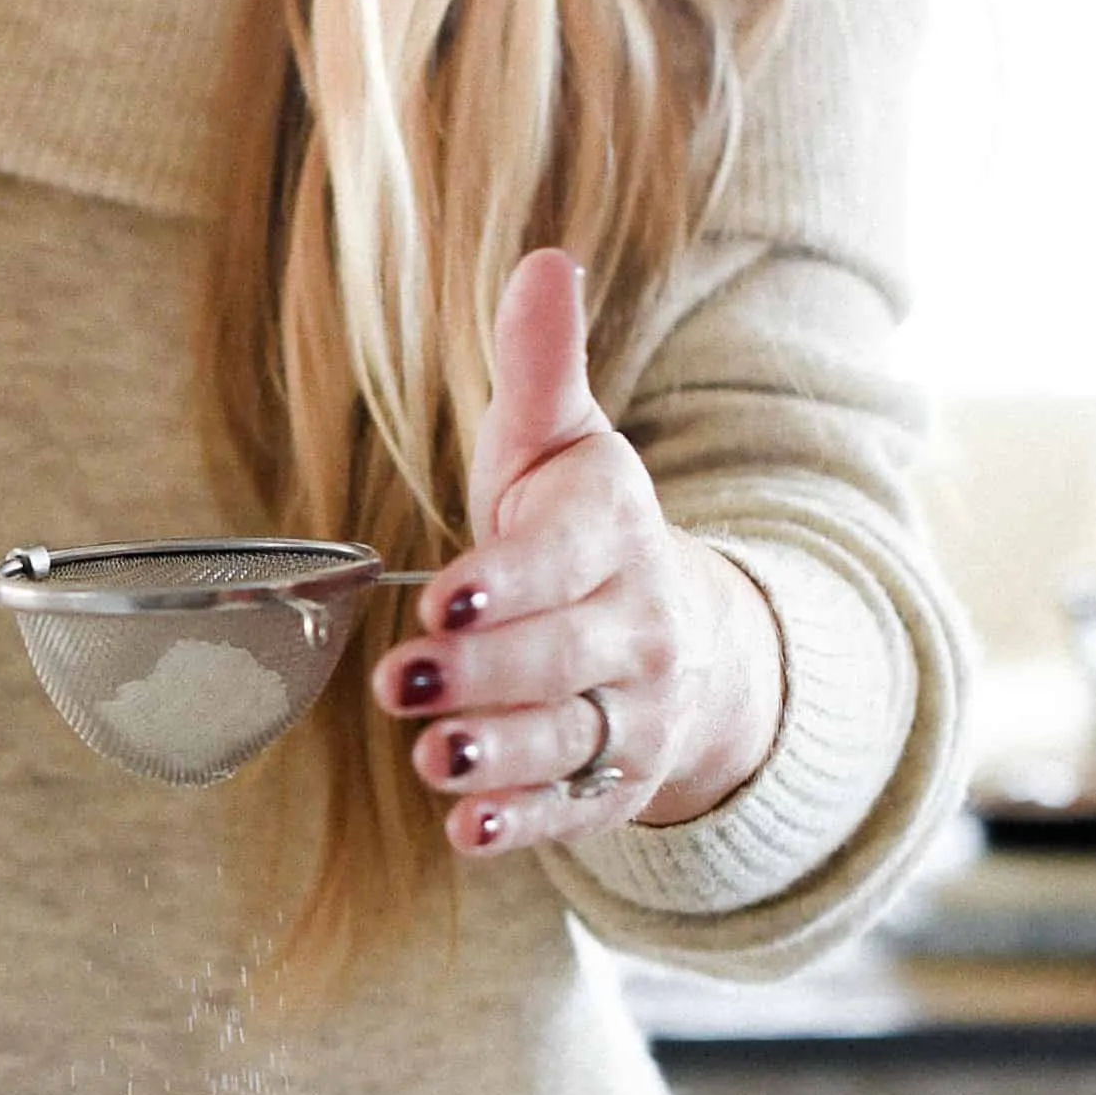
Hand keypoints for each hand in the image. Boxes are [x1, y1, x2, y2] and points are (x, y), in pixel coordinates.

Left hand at [372, 250, 783, 855]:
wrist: (693, 646)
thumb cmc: (583, 534)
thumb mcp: (563, 449)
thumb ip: (541, 371)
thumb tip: (541, 262)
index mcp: (615, 536)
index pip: (562, 561)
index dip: (505, 583)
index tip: (445, 598)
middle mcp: (637, 629)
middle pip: (560, 658)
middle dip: (483, 674)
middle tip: (401, 682)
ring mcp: (631, 715)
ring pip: (565, 740)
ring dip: (497, 755)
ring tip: (433, 761)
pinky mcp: (611, 787)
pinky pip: (569, 812)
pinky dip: (520, 827)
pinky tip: (466, 832)